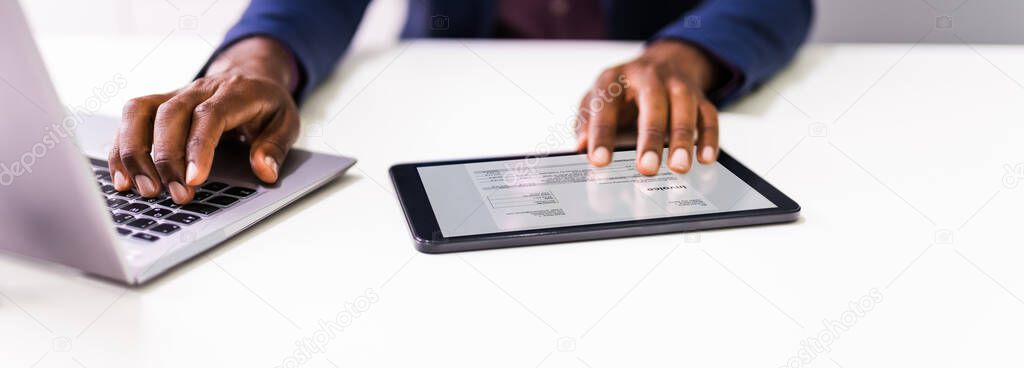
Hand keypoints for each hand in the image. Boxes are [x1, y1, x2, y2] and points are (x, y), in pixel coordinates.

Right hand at [108, 37, 299, 203]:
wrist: (250, 74)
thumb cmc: (267, 103)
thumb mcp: (287, 122)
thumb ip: (276, 146)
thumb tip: (265, 171)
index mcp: (234, 92)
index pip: (210, 116)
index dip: (199, 148)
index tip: (195, 180)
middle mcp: (199, 89)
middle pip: (170, 115)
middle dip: (167, 158)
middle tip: (176, 194)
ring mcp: (175, 94)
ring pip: (140, 112)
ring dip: (136, 153)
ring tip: (144, 190)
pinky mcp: (158, 104)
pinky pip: (130, 120)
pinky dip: (122, 149)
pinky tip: (123, 178)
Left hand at [575, 40, 723, 174]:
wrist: (664, 61)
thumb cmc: (624, 89)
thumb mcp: (598, 96)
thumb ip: (586, 119)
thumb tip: (581, 144)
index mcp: (615, 77)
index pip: (606, 104)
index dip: (601, 133)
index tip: (599, 161)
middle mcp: (648, 76)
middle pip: (652, 103)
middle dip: (649, 137)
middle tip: (646, 168)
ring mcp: (677, 84)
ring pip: (684, 107)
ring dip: (682, 138)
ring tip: (678, 167)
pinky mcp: (699, 95)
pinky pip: (708, 114)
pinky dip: (709, 137)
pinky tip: (705, 158)